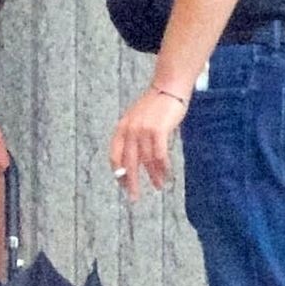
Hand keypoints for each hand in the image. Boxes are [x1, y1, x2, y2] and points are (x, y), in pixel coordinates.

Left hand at [109, 84, 186, 202]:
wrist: (169, 87)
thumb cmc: (156, 105)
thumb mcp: (138, 120)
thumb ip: (133, 136)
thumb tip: (135, 160)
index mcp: (122, 128)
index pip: (115, 156)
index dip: (119, 173)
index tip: (123, 186)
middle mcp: (130, 130)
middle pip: (128, 162)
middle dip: (131, 182)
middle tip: (134, 198)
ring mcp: (143, 130)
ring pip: (146, 161)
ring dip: (153, 176)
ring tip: (159, 186)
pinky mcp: (158, 130)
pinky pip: (159, 155)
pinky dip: (163, 167)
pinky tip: (167, 174)